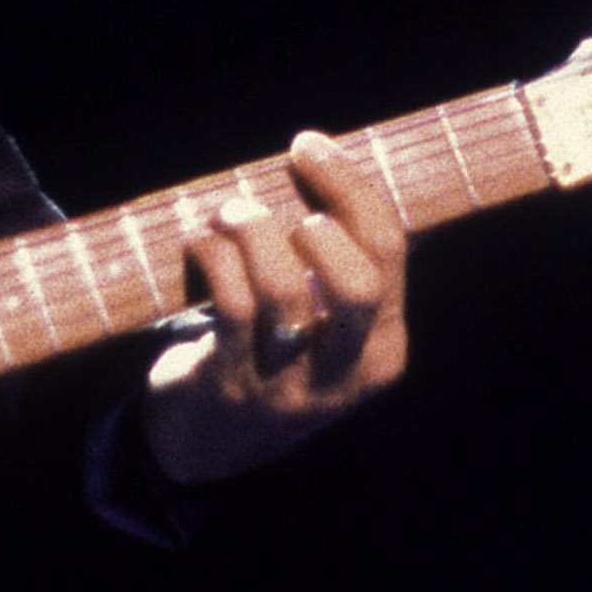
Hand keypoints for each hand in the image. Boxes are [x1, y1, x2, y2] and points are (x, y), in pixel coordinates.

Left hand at [140, 128, 411, 486]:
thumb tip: (325, 163)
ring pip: (284, 291)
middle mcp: (345, 375)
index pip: (390, 253)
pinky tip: (201, 240)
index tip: (309, 145)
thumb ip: (340, 267)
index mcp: (384, 350)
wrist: (209, 446)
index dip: (351, 187)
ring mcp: (288, 386)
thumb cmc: (272, 357)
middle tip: (275, 194)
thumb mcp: (327, 330)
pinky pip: (228, 306)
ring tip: (229, 213)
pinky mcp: (229, 386)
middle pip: (358, 283)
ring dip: (252, 233)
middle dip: (319, 219)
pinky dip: (214, 257)